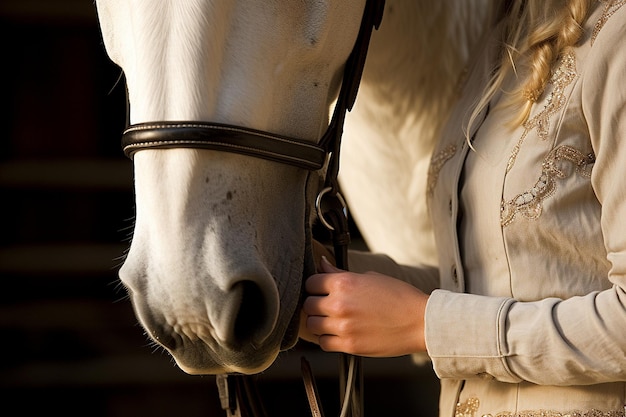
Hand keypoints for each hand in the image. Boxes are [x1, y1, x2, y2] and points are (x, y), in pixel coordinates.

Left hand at [301, 257, 428, 356]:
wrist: (419, 322)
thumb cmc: (399, 297)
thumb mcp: (370, 277)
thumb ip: (341, 273)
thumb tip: (322, 264)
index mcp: (344, 283)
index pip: (311, 283)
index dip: (315, 286)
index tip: (320, 290)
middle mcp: (339, 304)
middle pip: (307, 305)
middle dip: (314, 305)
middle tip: (325, 307)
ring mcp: (343, 326)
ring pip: (312, 325)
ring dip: (319, 322)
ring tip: (331, 321)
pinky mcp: (349, 345)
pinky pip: (323, 343)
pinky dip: (327, 339)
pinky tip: (337, 334)